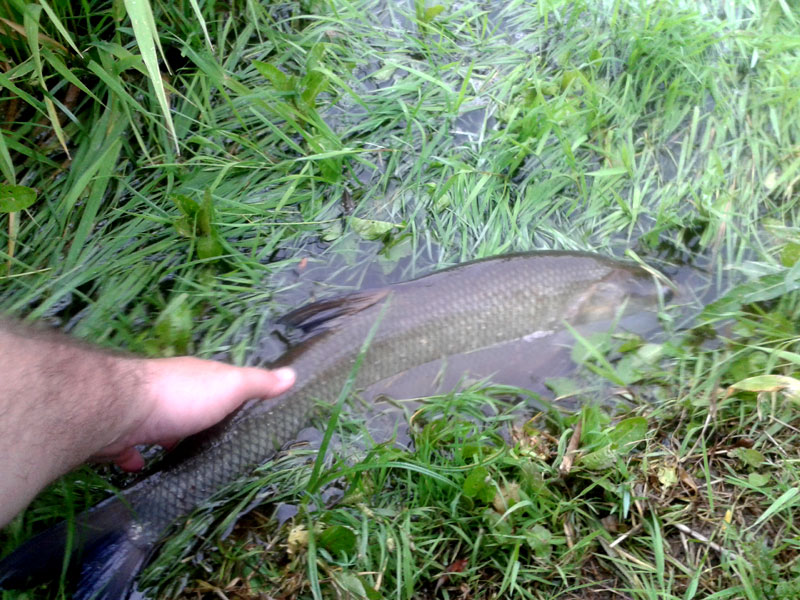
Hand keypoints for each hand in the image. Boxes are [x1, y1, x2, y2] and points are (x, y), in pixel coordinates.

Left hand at [94, 357, 295, 470]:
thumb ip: (258, 383)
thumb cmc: (184, 396)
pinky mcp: (120, 434)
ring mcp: (143, 412)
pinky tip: (141, 466)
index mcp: (197, 377)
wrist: (122, 409)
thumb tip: (293, 374)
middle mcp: (169, 391)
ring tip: (179, 458)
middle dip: (194, 420)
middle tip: (210, 444)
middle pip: (186, 405)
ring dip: (165, 438)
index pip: (217, 383)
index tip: (241, 417)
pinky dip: (135, 457)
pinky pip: (129, 447)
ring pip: (157, 426)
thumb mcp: (231, 386)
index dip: (229, 396)